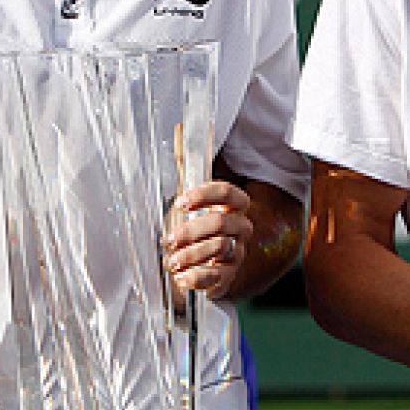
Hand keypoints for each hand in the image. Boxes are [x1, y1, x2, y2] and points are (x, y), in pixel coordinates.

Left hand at [165, 180, 253, 299]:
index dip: (204, 195)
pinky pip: (217, 276)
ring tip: (171, 261)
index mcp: (233, 206)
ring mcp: (237, 252)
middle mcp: (239, 228)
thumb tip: (179, 131)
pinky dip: (196, 278)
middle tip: (169, 239)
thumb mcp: (189, 201)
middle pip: (221, 222)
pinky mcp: (229, 277)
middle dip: (191, 230)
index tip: (180, 203)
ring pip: (218, 248)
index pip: (228, 193)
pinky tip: (181, 278)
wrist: (202, 267)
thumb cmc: (195, 230)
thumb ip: (185, 170)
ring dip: (190, 254)